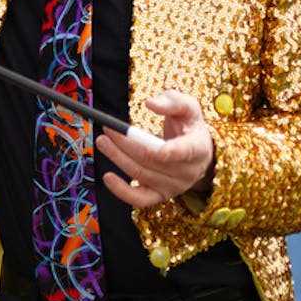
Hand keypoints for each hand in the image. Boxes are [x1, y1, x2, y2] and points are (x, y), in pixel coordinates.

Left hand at [96, 90, 214, 207]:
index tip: (148, 141)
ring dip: (118, 157)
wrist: (195, 150)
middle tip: (107, 129)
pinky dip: (122, 191)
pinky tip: (108, 177)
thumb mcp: (187, 106)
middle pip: (152, 160)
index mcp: (198, 148)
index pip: (185, 151)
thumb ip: (171, 101)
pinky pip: (140, 199)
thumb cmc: (189, 125)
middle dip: (126, 144)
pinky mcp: (160, 195)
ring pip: (141, 174)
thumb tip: (151, 103)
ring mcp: (174, 186)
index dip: (169, 150)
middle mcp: (188, 171)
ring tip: (102, 141)